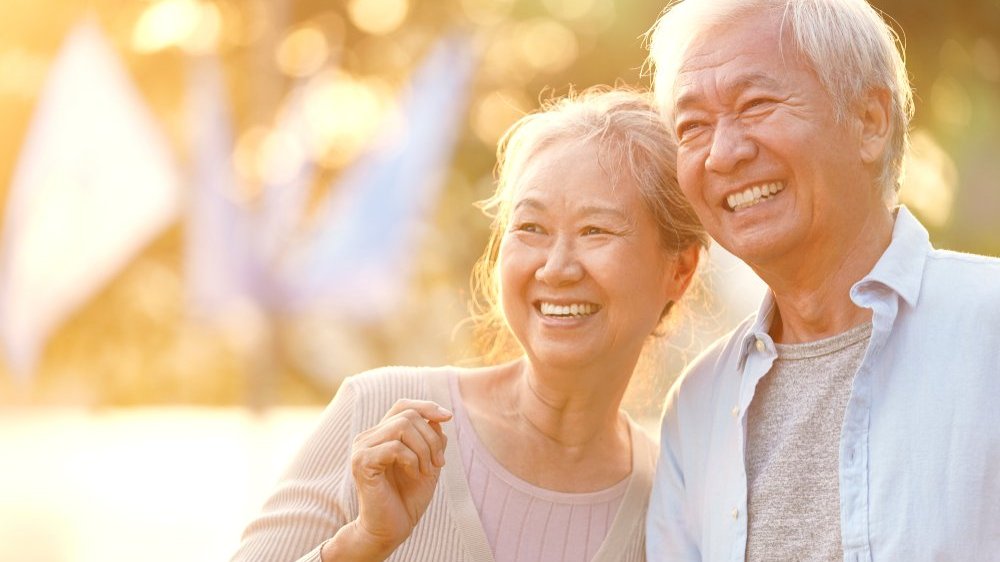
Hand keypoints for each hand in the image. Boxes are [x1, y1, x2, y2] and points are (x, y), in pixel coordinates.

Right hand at [347, 399, 452, 555]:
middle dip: (431, 438)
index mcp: (381, 435)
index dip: (427, 407)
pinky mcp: (361, 463)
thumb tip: (438, 417)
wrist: (390, 529)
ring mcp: (362, 448)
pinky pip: (395, 447)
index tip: (448, 417)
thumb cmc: (407, 498)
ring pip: (402, 427)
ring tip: (427, 470)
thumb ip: (432, 439)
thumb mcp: (428, 463)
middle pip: (408, 415)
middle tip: (438, 463)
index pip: (403, 406)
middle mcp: (368, 437)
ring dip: (424, 449)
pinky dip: (412, 460)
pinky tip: (414, 474)